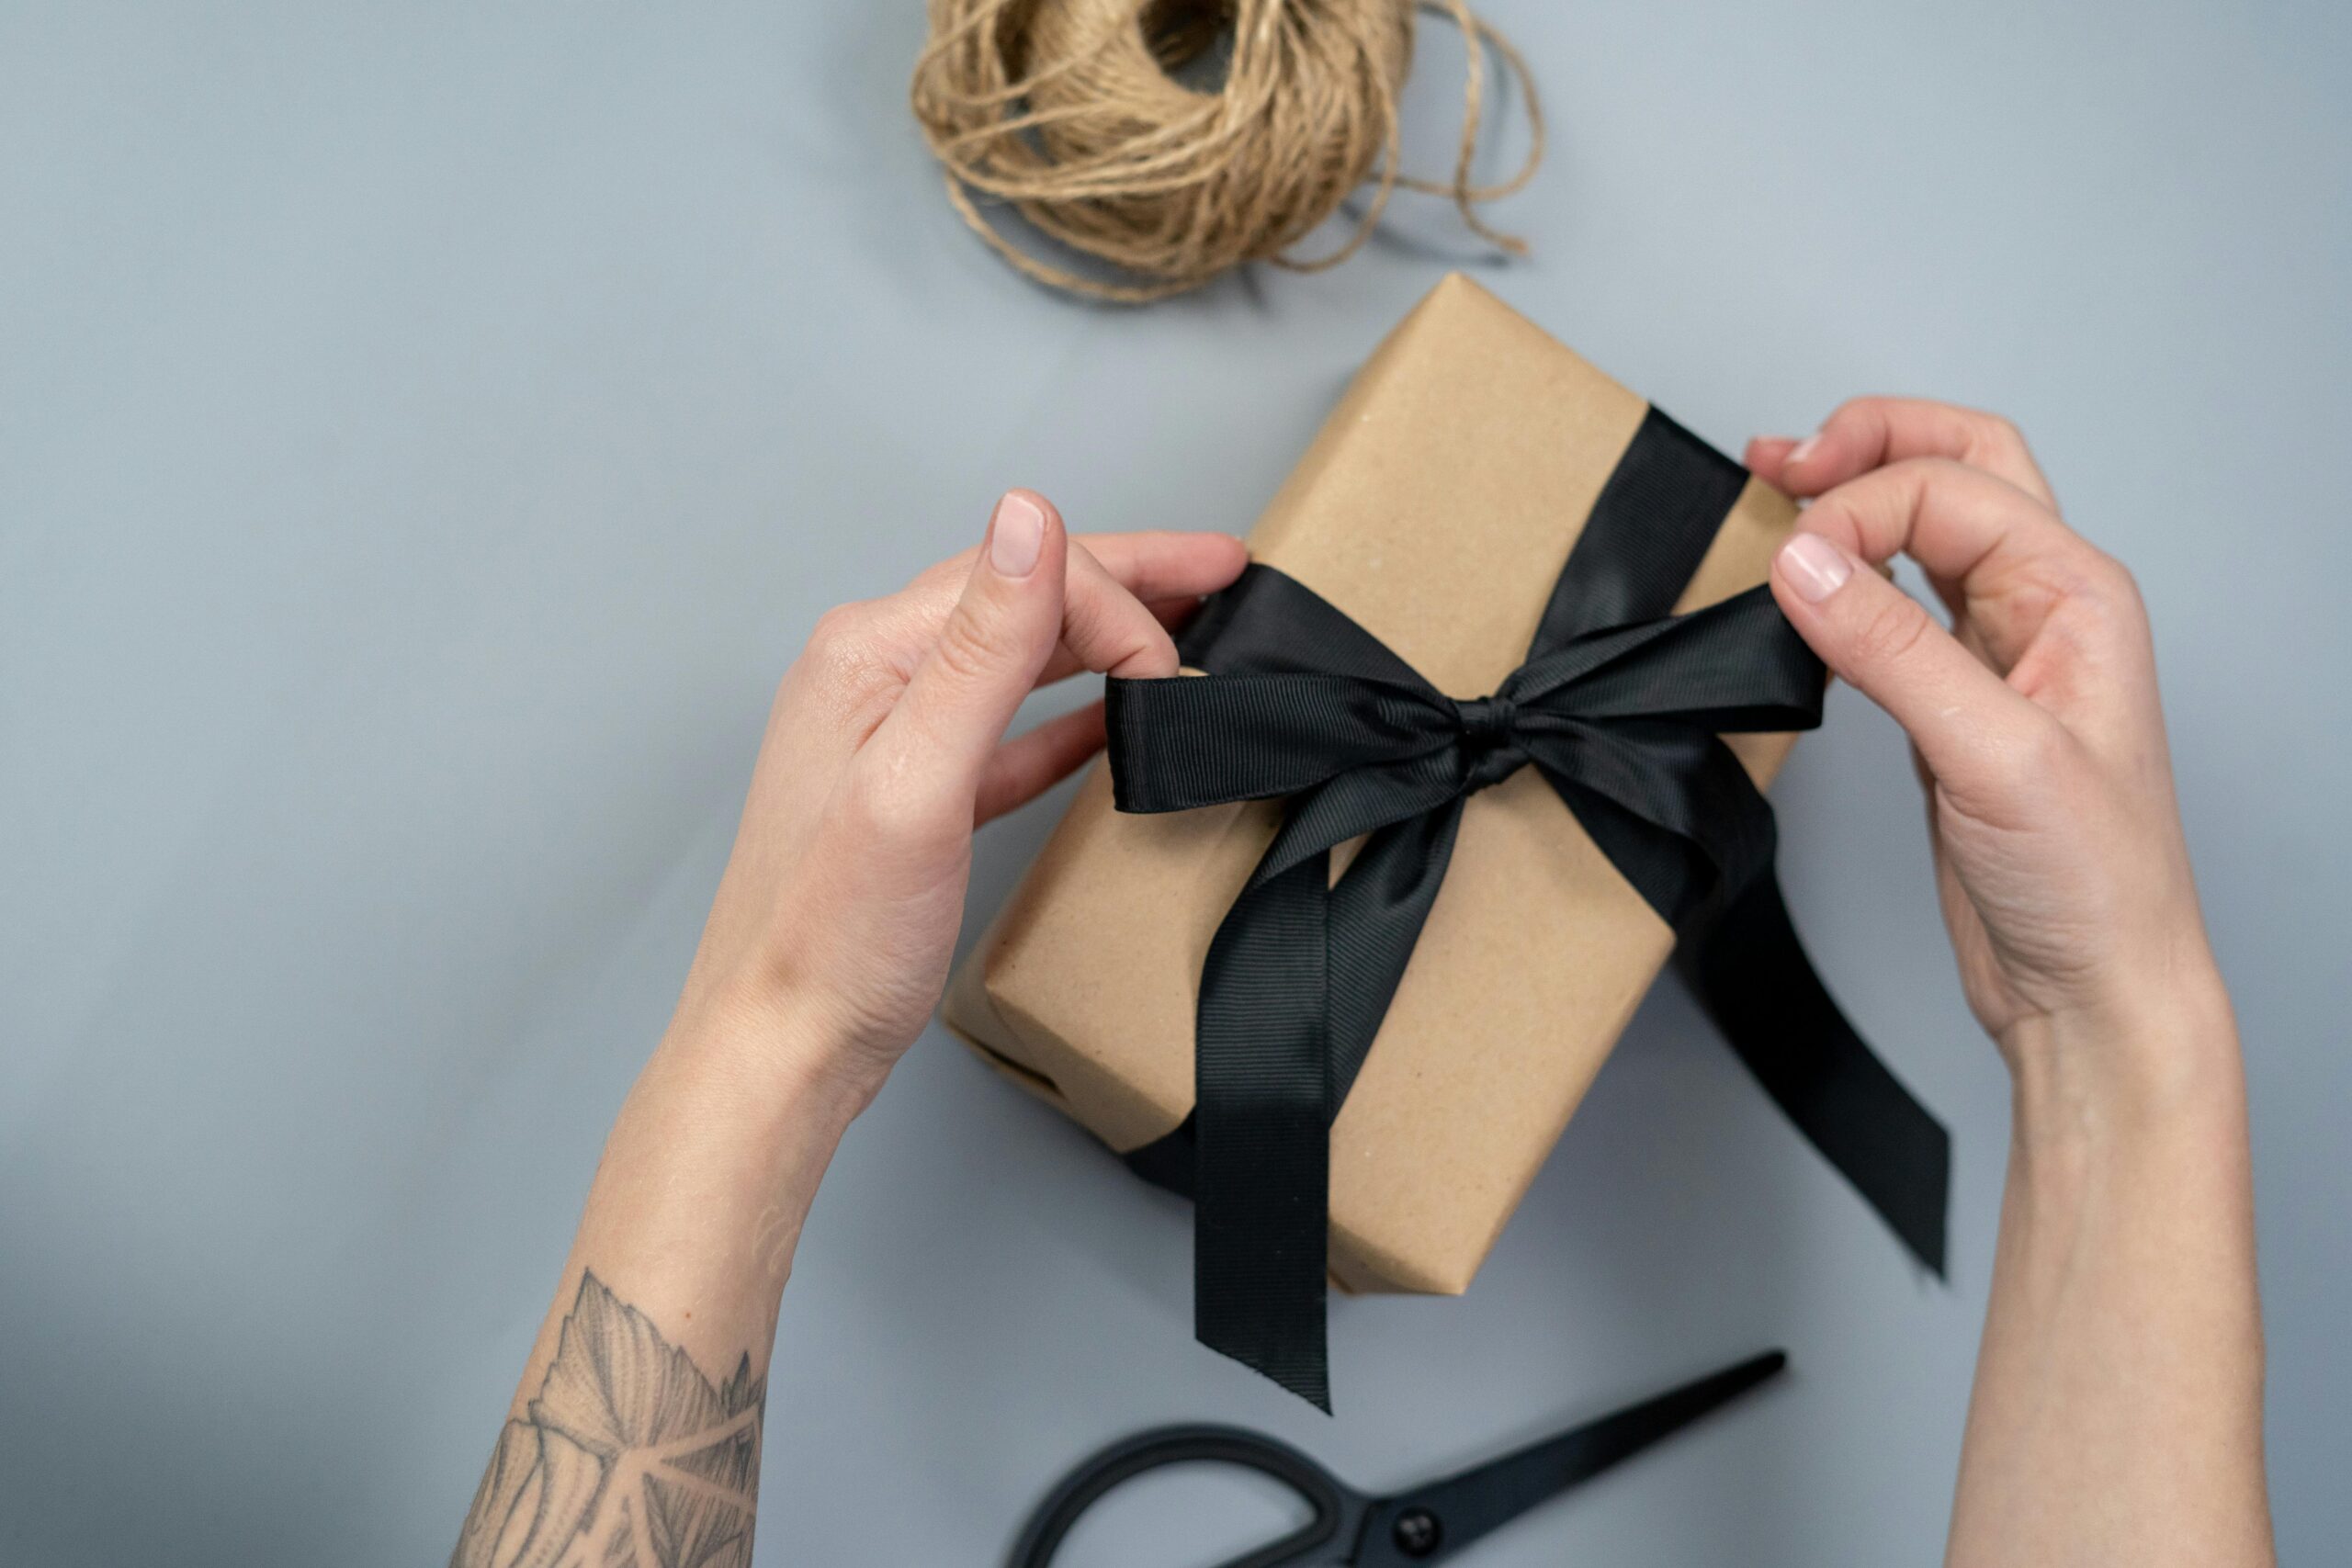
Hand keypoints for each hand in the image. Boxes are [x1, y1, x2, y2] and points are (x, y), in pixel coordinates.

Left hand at [673, 491, 1246, 1097]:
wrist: (782, 1050)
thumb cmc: (831, 939)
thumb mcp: (917, 783)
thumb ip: (981, 650)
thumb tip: (1030, 518)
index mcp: (869, 656)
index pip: (1021, 577)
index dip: (1116, 604)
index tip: (1176, 669)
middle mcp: (874, 678)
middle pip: (1023, 596)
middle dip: (1129, 579)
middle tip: (1223, 569)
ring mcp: (892, 737)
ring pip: (1021, 656)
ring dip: (1105, 634)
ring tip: (1184, 623)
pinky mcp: (916, 797)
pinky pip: (1008, 730)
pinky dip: (1070, 713)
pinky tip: (1113, 720)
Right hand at [1747, 400, 2225, 1090]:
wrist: (2091, 992)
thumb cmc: (2090, 884)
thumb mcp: (1990, 755)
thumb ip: (1890, 649)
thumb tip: (1801, 562)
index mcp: (2077, 596)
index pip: (1948, 493)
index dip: (1858, 506)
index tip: (1787, 561)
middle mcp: (2043, 608)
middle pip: (1959, 466)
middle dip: (1870, 443)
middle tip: (1783, 459)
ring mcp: (1997, 653)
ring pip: (1929, 526)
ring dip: (1859, 493)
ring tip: (1780, 483)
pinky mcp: (1950, 703)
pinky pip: (1897, 603)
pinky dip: (1846, 574)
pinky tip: (1804, 585)